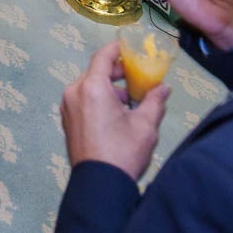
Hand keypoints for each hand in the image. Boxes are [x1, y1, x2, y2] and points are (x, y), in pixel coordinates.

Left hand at [60, 42, 167, 177]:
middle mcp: (74, 92)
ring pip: (89, 86)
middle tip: (137, 76)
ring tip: (130, 101)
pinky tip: (116, 114)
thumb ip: (154, 101)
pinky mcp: (67, 120)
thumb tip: (164, 89)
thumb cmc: (123, 152)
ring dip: (108, 88)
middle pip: (95, 71)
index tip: (131, 47)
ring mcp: (68, 107)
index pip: (103, 56)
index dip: (117, 49)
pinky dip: (98, 99)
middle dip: (116, 72)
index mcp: (92, 88)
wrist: (100, 185)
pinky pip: (83, 100)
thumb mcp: (145, 126)